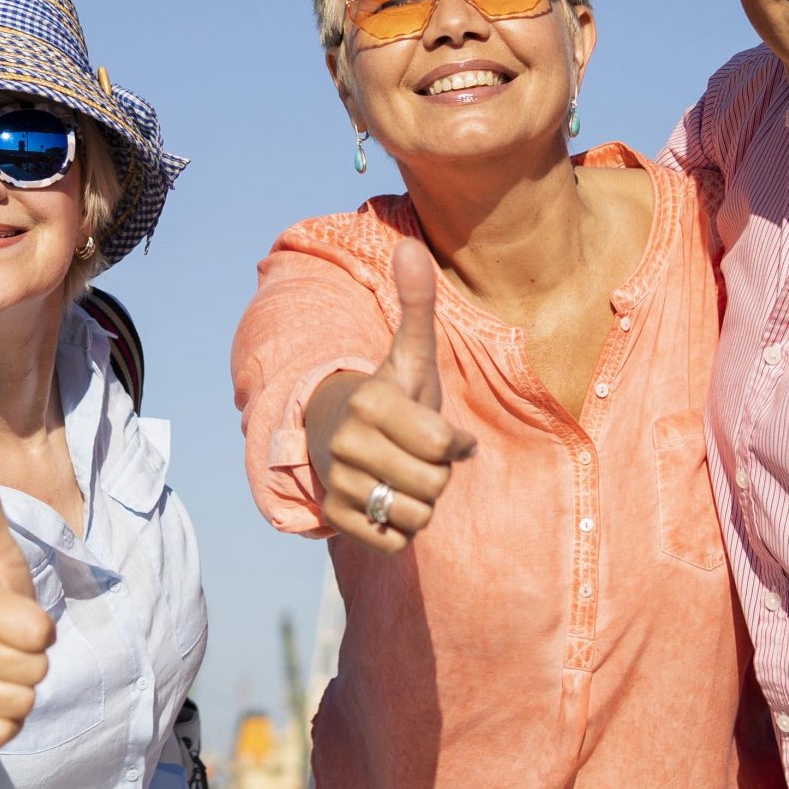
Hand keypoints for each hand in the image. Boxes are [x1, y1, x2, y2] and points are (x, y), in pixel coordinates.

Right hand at [308, 236, 477, 553]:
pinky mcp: (337, 521)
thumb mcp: (409, 353)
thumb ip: (416, 303)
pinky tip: (388, 500)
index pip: (442, 446)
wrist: (336, 436)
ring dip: (422, 501)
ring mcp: (338, 485)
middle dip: (437, 472)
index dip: (452, 443)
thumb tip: (411, 245)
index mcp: (369, 403)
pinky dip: (402, 529)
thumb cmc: (389, 396)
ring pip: (417, 516)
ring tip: (402, 474)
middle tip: (416, 453)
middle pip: (434, 485)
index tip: (438, 429)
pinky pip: (397, 543)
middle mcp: (347, 446)